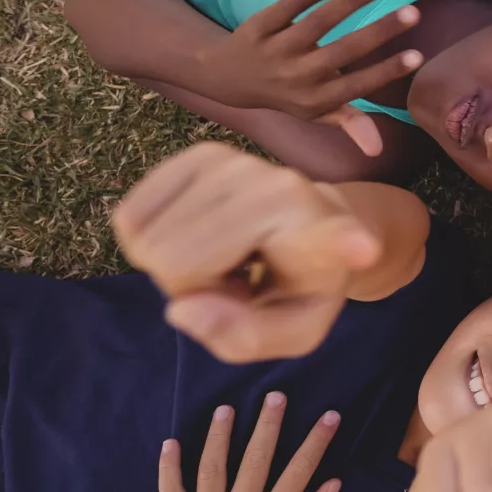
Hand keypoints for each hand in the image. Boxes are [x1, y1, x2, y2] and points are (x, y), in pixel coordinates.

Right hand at [114, 142, 381, 362]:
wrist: (308, 228)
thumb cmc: (301, 284)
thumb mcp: (293, 332)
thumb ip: (245, 338)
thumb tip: (183, 309)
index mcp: (324, 236)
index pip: (336, 238)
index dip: (344, 243)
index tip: (361, 247)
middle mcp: (283, 187)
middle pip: (172, 262)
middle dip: (189, 287)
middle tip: (235, 281)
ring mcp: (238, 162)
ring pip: (145, 239)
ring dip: (174, 263)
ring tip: (225, 259)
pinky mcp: (200, 154)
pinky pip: (130, 217)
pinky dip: (154, 239)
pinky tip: (201, 236)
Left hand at [161, 392, 341, 491]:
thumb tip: (332, 484)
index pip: (300, 471)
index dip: (316, 442)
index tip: (330, 415)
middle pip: (256, 460)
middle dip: (268, 426)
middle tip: (275, 396)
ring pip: (212, 469)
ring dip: (219, 437)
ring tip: (226, 409)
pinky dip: (168, 470)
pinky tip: (170, 444)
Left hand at [194, 0, 422, 156]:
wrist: (228, 78)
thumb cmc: (287, 93)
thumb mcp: (315, 113)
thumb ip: (348, 123)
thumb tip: (377, 150)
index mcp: (314, 99)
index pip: (357, 86)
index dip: (387, 71)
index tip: (417, 56)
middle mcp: (296, 76)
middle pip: (343, 50)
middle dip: (381, 31)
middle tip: (413, 12)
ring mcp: (277, 50)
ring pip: (319, 21)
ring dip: (354, 0)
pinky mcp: (260, 25)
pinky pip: (293, 3)